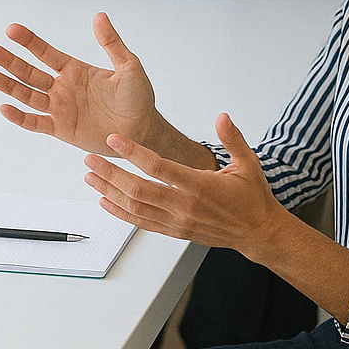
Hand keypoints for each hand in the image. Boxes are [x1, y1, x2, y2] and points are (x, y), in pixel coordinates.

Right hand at [0, 13, 158, 154]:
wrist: (143, 129)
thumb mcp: (128, 65)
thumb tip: (99, 15)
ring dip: (7, 85)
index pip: (46, 53)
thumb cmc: (138, 97)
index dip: (29, 42)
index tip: (11, 29)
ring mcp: (59, 108)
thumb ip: (112, 43)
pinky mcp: (61, 129)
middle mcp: (62, 87)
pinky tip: (4, 108)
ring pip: (26, 95)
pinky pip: (36, 123)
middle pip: (29, 72)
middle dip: (9, 61)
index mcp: (75, 70)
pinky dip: (20, 117)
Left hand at [83, 111, 282, 259]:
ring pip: (135, 208)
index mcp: (199, 186)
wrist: (258, 232)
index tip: (114, 140)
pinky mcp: (175, 232)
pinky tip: (106, 202)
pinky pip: (142, 223)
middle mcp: (184, 206)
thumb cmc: (252, 197)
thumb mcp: (248, 162)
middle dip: (110, 173)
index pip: (158, 167)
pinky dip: (121, 214)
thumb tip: (222, 116)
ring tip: (92, 177)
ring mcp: (177, 222)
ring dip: (110, 192)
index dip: (133, 153)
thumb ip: (233, 138)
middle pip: (138, 189)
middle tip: (90, 159)